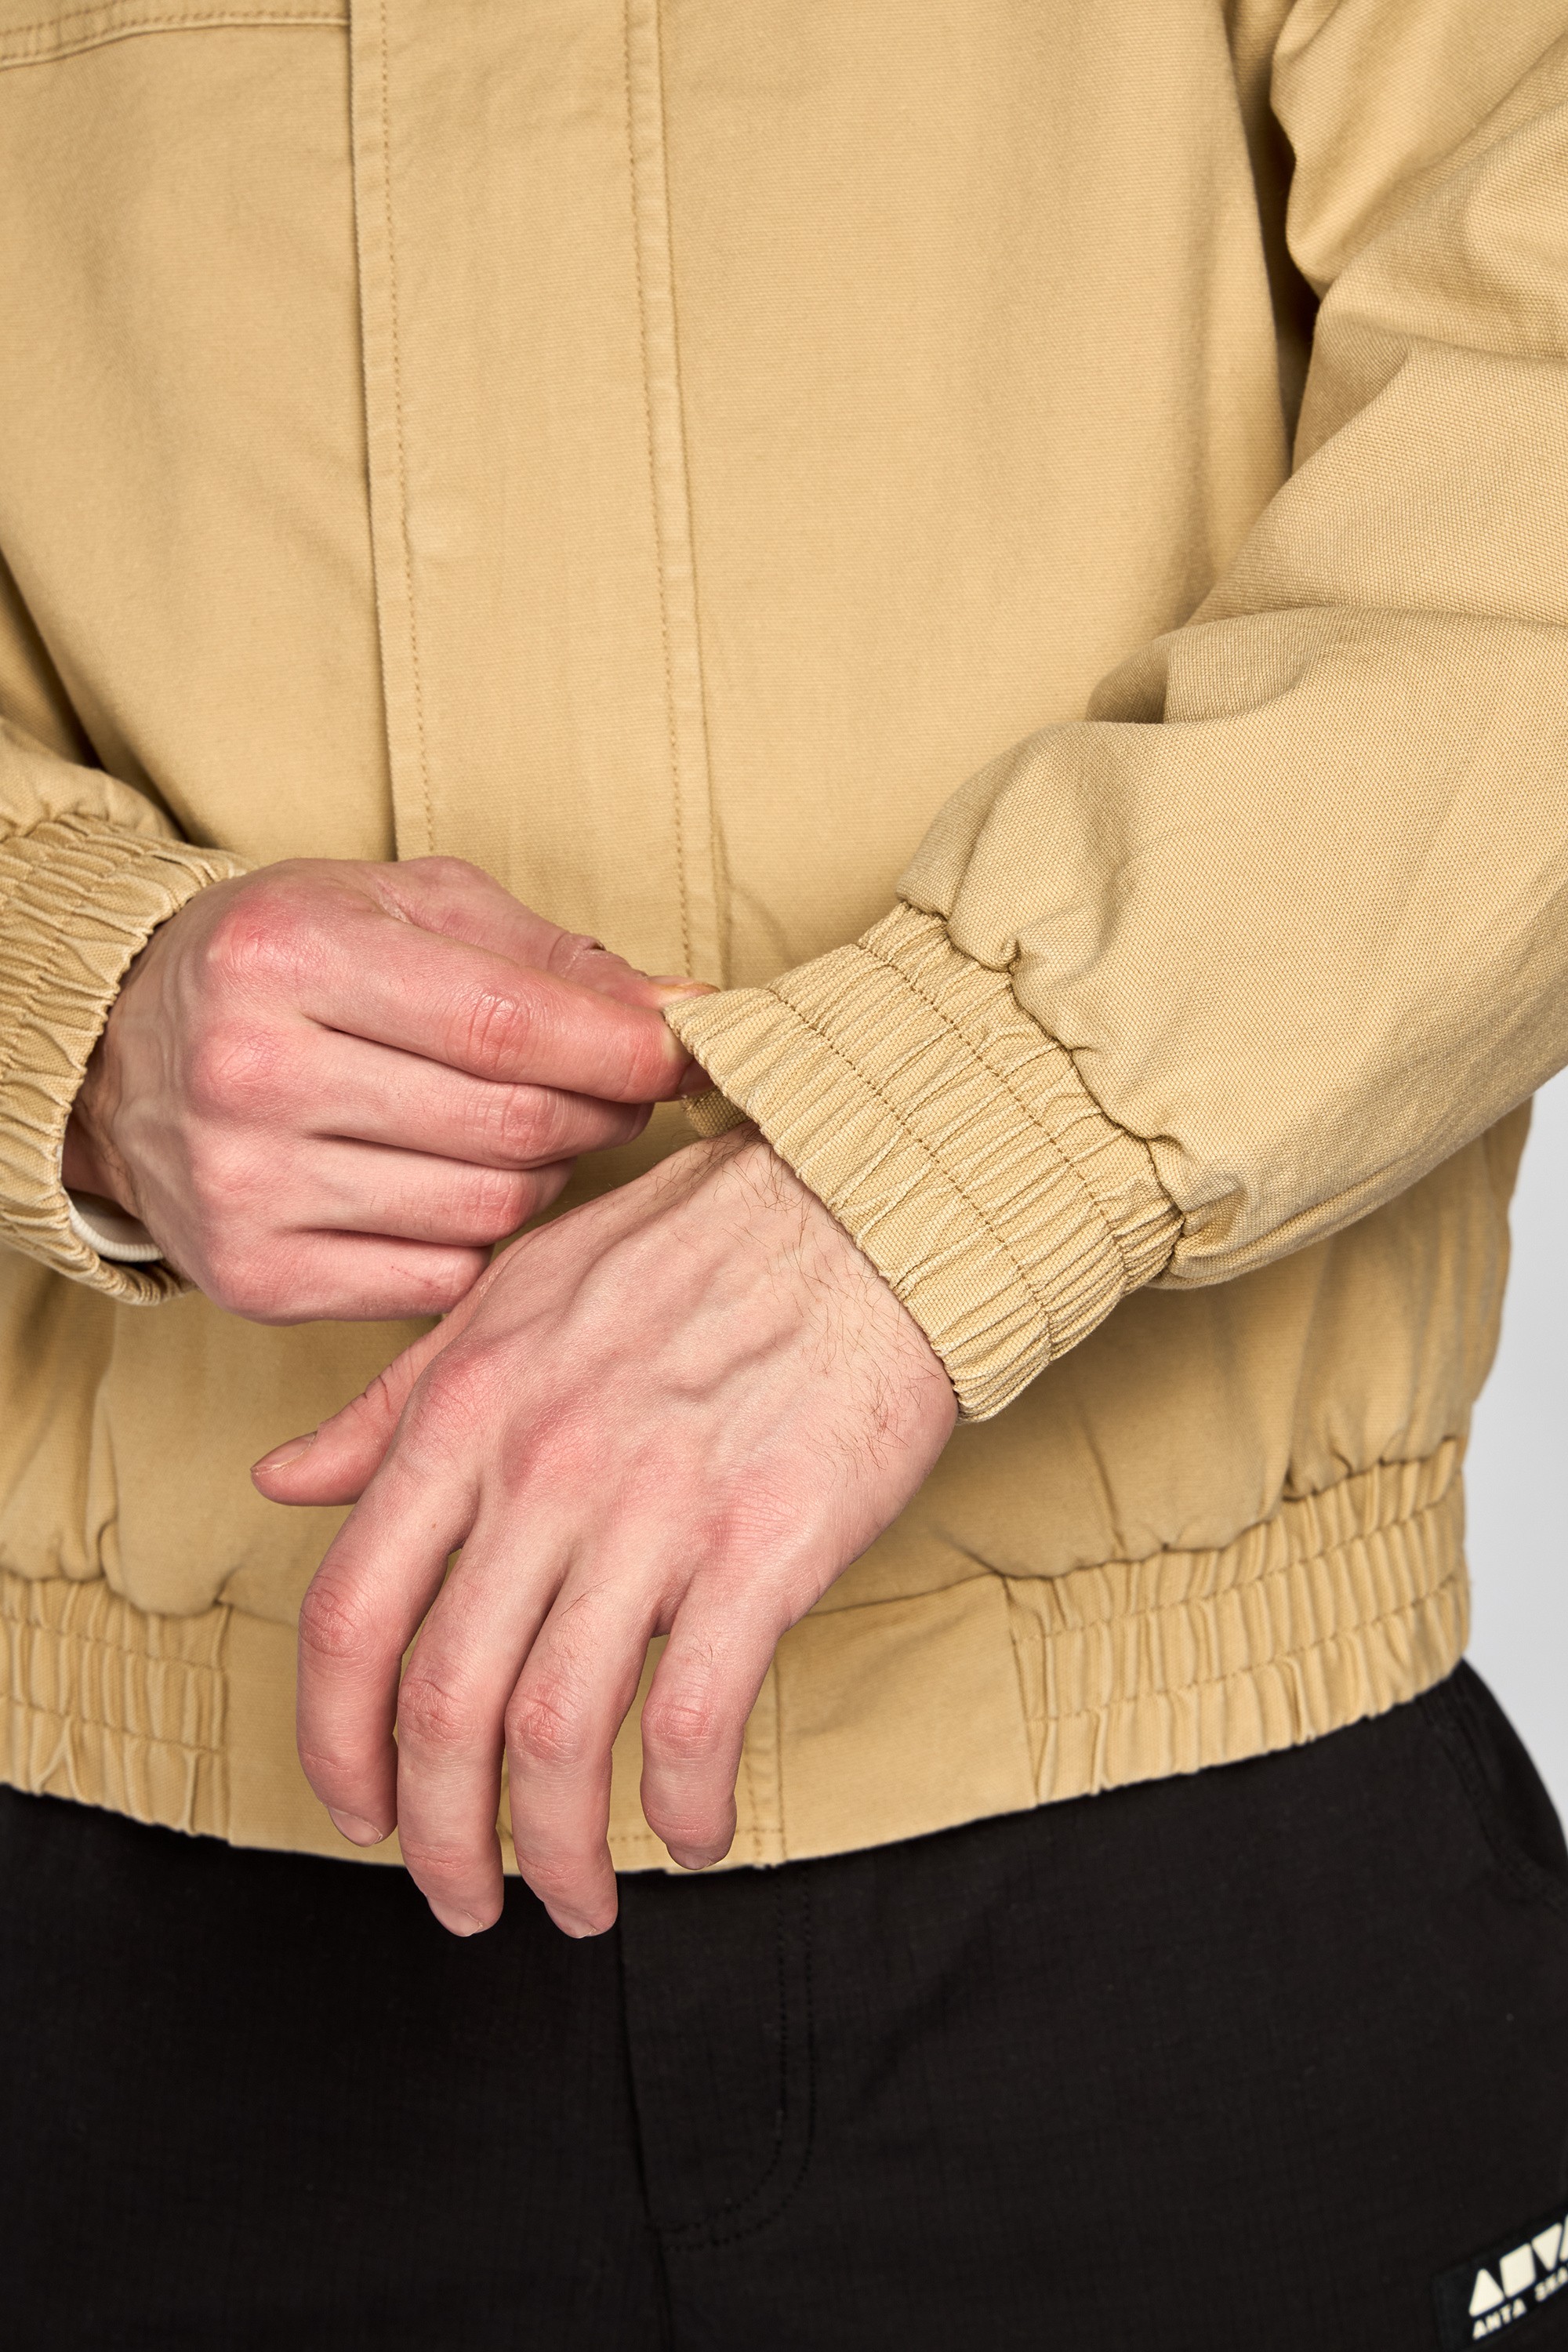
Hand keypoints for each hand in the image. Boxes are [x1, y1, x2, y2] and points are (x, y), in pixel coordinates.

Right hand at [64, 855, 703, 1319]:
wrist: (118, 1058)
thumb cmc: (289, 964)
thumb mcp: (404, 909)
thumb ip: (549, 958)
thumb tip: (686, 1012)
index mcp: (287, 955)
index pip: (506, 1023)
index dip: (621, 1046)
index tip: (684, 1050)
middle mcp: (250, 1075)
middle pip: (511, 1126)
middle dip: (600, 1109)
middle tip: (618, 1089)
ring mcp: (244, 1189)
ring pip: (489, 1210)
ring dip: (543, 1176)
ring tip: (524, 1130)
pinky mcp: (251, 1280)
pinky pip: (440, 1282)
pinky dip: (477, 1242)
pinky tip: (454, 1189)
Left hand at [254, 1129, 956, 1935]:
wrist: (863, 1204)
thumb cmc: (696, 1243)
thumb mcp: (508, 1295)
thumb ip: (392, 1405)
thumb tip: (284, 1480)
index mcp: (464, 1412)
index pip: (351, 1616)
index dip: (336, 1744)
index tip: (360, 1810)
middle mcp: (539, 1470)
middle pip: (444, 1704)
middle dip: (439, 1837)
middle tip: (463, 1898)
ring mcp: (651, 1510)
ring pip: (557, 1733)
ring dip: (554, 1848)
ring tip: (575, 1899)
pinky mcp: (763, 1544)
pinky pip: (697, 1717)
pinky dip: (684, 1804)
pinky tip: (693, 1832)